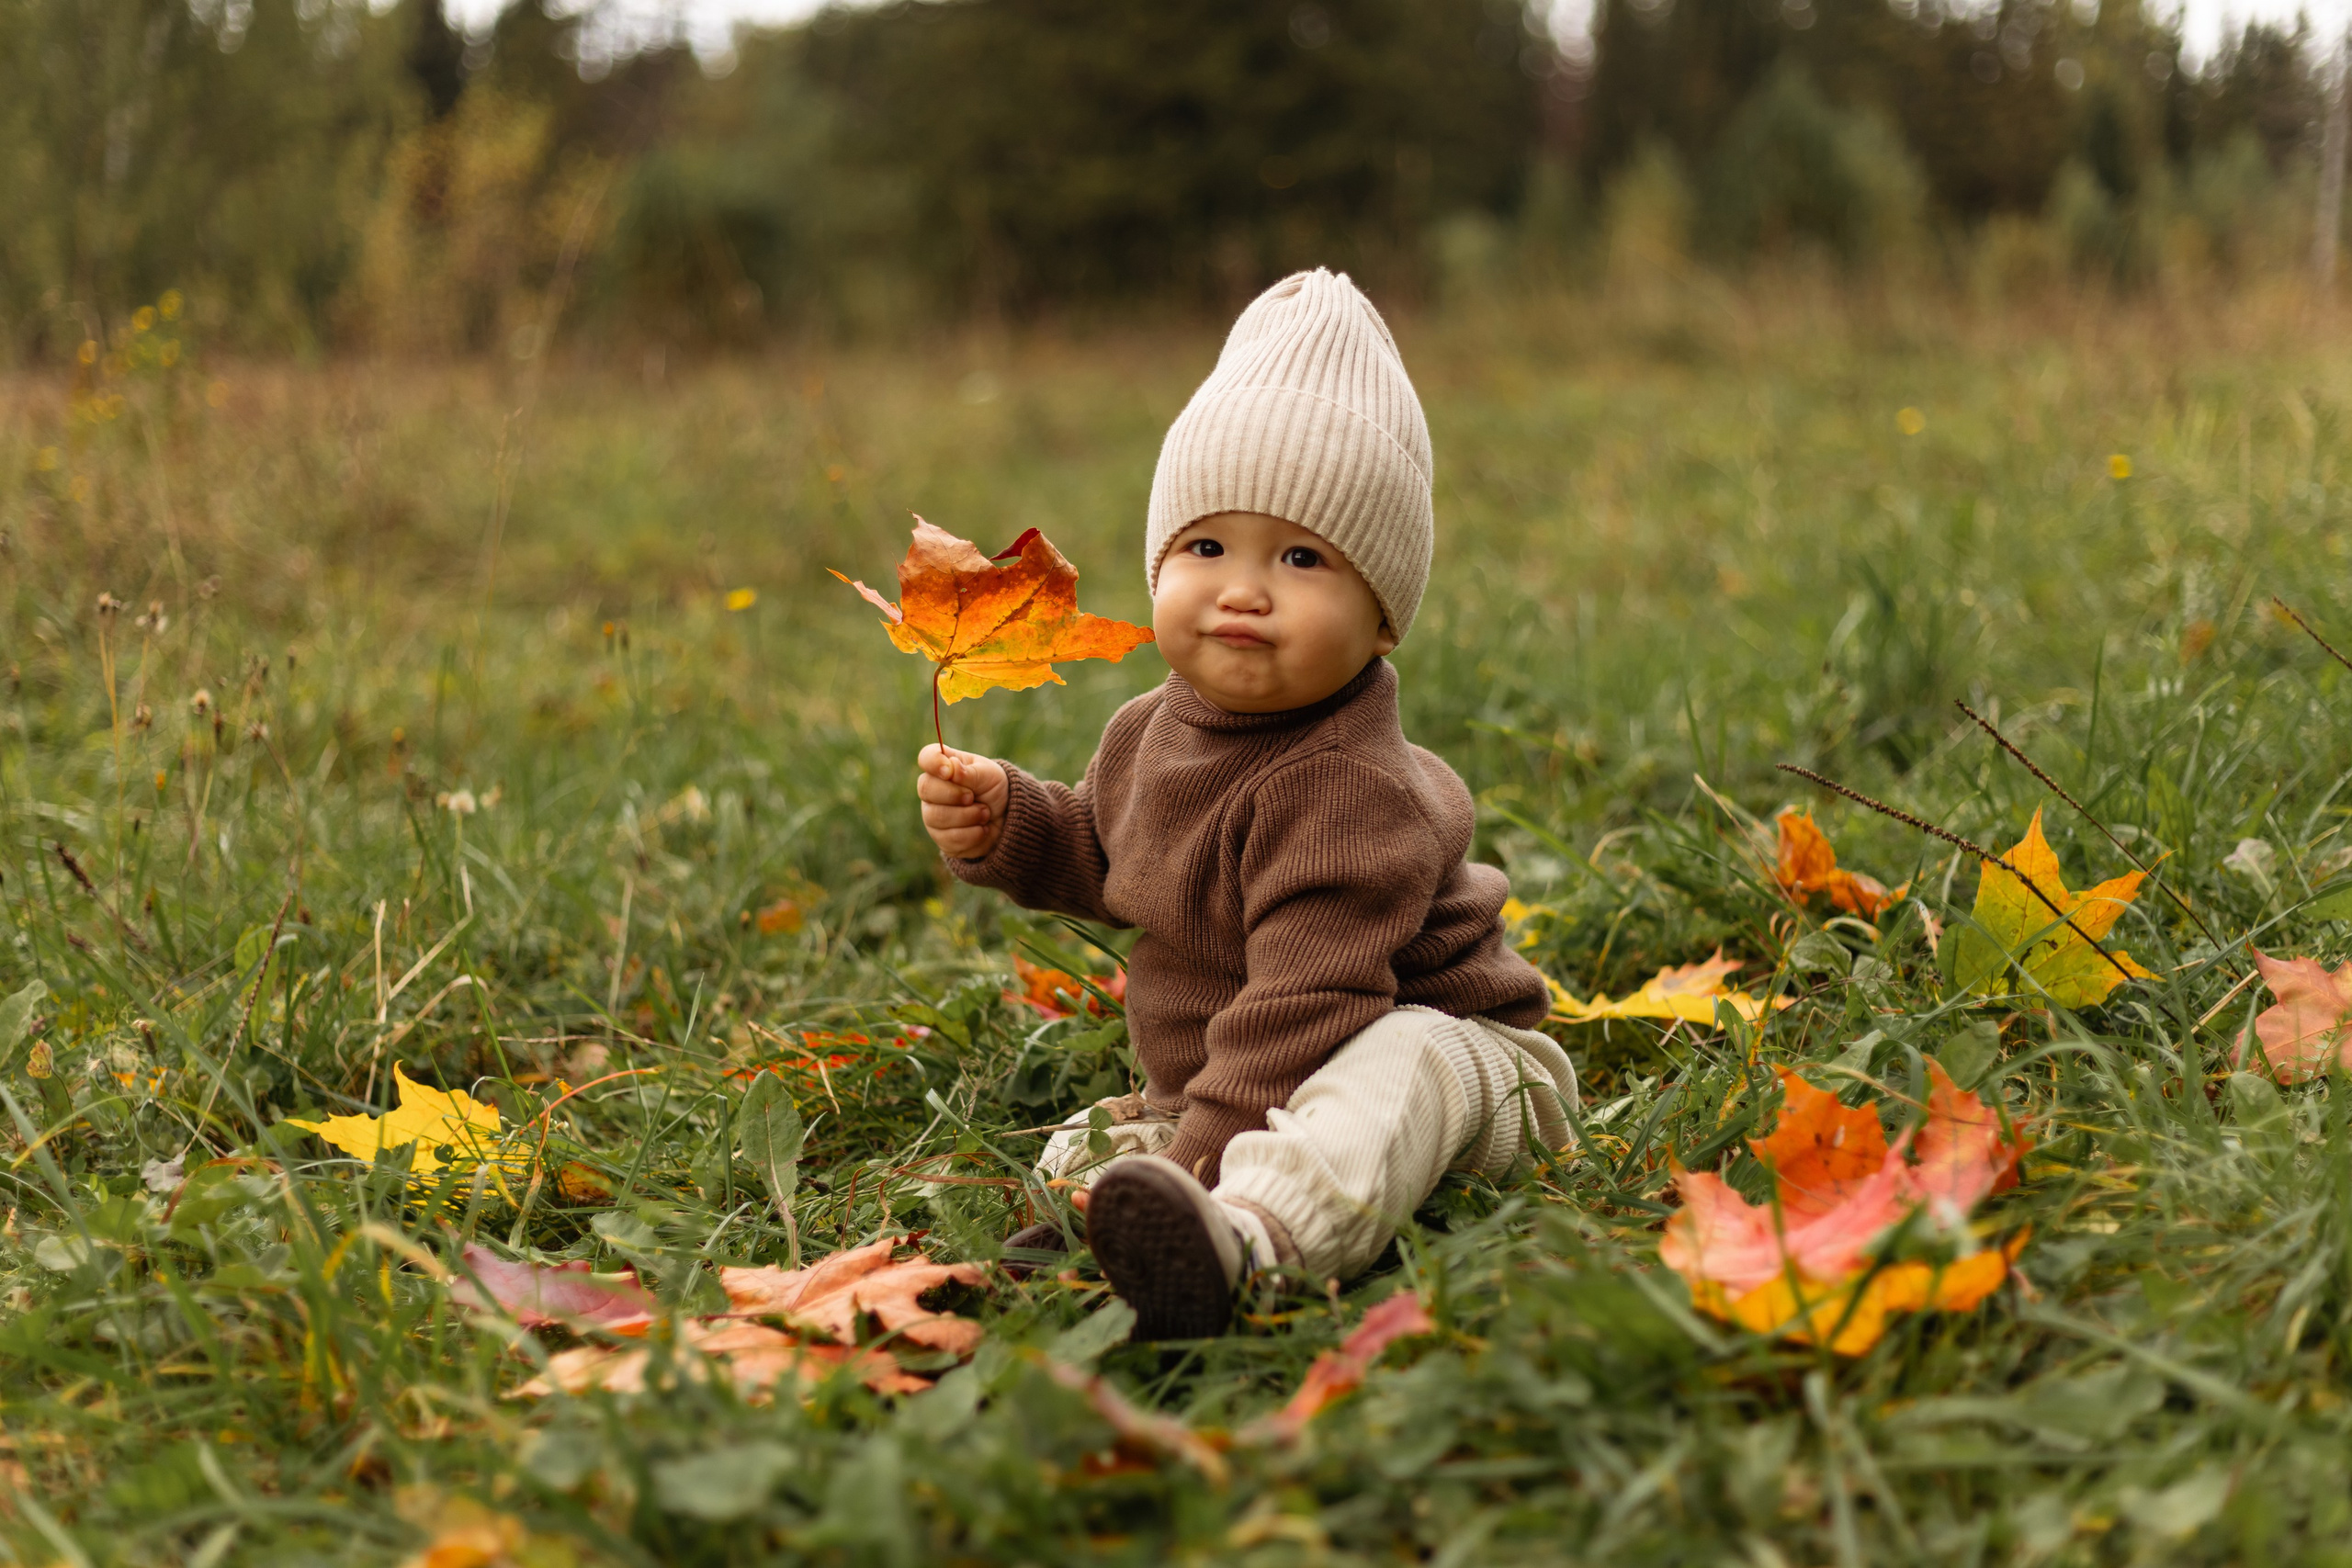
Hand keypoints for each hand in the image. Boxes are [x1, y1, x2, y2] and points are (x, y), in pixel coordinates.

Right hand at [916, 744, 1008, 859]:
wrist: (1007, 820)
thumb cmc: (994, 790)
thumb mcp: (989, 775)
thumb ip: (970, 772)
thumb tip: (952, 766)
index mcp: (944, 766)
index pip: (926, 758)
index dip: (933, 763)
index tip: (949, 772)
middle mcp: (932, 789)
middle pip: (925, 788)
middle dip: (954, 795)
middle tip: (973, 797)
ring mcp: (933, 814)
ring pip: (937, 816)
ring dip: (968, 815)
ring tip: (985, 813)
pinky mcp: (941, 837)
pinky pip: (950, 838)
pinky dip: (973, 833)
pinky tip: (982, 828)